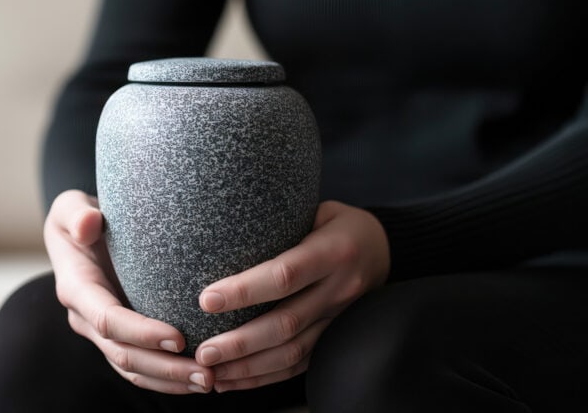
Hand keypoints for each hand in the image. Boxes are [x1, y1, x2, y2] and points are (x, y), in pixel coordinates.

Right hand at [44, 189, 214, 393]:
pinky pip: (140, 367)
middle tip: (207, 373)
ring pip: (133, 369)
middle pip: (124, 354)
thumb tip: (88, 224)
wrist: (80, 230)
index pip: (108, 320)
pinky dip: (167, 378)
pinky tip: (199, 377)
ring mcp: (101, 332)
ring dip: (170, 381)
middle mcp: (86, 317)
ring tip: (211, 381)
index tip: (179, 338)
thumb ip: (76, 213)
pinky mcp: (118, 336)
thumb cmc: (80, 215)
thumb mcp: (70, 205)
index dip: (142, 333)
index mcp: (76, 288)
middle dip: (165, 368)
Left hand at [194, 200, 390, 391]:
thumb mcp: (317, 209)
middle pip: (286, 322)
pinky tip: (234, 379)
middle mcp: (340, 288)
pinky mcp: (335, 337)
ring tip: (211, 369)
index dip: (244, 290)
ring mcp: (339, 317)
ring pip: (293, 351)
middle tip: (203, 351)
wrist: (384, 248)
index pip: (285, 275)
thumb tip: (223, 233)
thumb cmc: (337, 223)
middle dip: (241, 342)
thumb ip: (280, 223)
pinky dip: (265, 376)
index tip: (207, 300)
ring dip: (248, 366)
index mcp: (335, 250)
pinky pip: (300, 364)